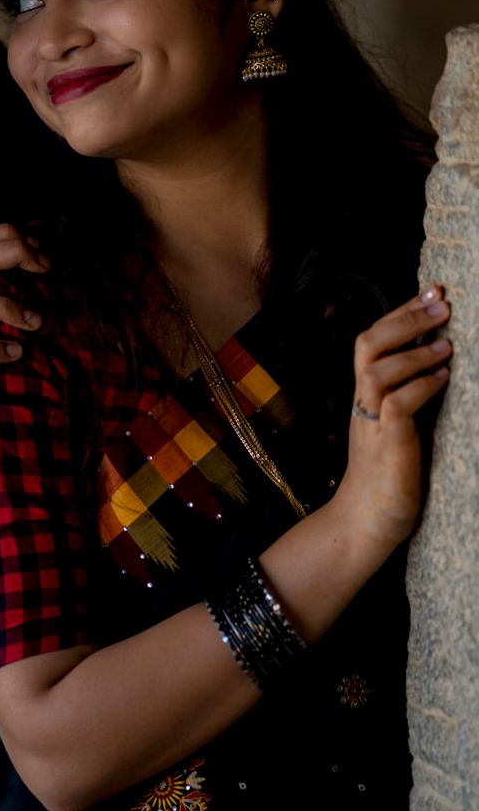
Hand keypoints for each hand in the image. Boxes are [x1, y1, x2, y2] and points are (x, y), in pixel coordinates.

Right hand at [333, 285, 450, 557]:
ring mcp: (371, 421)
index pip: (372, 339)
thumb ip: (406, 392)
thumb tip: (436, 359)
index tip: (431, 290)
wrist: (366, 520)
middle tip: (442, 304)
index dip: (400, 311)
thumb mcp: (397, 424)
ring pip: (377, 369)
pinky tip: (444, 378)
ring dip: (415, 352)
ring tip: (447, 345)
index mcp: (365, 393)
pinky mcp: (386, 442)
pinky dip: (422, 386)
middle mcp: (363, 401)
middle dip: (405, 318)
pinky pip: (397, 403)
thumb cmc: (389, 474)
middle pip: (367, 343)